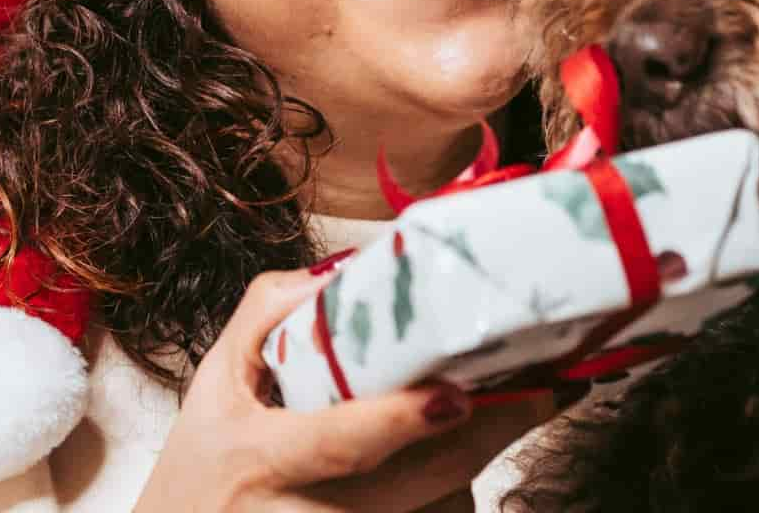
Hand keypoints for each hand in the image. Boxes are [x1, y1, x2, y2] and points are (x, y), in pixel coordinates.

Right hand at [132, 268, 555, 512]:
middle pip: (423, 481)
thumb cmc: (205, 469)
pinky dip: (452, 493)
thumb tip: (344, 269)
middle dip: (495, 429)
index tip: (457, 394)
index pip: (340, 444)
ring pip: (443, 506)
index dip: (402, 421)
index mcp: (261, 458)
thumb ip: (266, 317)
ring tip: (492, 410)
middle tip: (553, 382)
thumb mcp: (214, 386)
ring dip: (476, 458)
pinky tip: (440, 462)